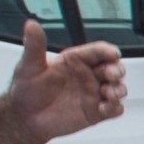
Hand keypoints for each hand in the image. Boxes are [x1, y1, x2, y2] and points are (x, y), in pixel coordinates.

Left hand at [1, 22, 126, 142]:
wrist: (24, 118)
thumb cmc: (26, 90)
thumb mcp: (29, 66)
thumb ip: (34, 46)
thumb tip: (31, 25)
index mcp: (75, 60)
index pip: (97, 51)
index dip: (108, 51)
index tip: (113, 54)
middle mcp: (87, 75)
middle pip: (113, 68)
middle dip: (117, 70)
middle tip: (112, 74)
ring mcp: (93, 94)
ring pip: (117, 88)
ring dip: (118, 89)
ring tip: (109, 93)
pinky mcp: (95, 112)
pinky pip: (113, 109)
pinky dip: (115, 108)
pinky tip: (105, 108)